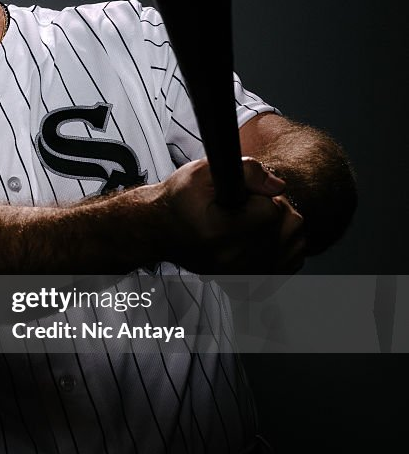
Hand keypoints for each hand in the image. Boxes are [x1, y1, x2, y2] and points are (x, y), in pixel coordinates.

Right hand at [150, 156, 305, 274]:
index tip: (245, 197)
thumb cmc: (178, 202)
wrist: (160, 230)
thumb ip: (245, 170)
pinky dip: (284, 249)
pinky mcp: (246, 283)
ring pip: (294, 246)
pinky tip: (263, 238)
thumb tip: (278, 185)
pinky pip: (289, 265)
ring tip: (257, 221)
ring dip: (282, 229)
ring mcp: (240, 275)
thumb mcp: (202, 173)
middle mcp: (231, 259)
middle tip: (251, 206)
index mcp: (219, 232)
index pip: (271, 210)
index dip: (262, 196)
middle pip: (287, 229)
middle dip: (276, 211)